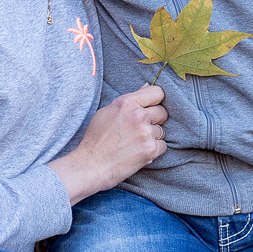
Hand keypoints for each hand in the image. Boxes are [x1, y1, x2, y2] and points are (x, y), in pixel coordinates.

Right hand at [50, 86, 167, 202]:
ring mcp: (145, 132)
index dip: (156, 100)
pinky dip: (154, 150)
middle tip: (141, 129)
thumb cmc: (95, 139)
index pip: (157, 92)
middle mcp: (138, 115)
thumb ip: (129, 100)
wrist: (90, 165)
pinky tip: (139, 152)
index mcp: (127, 102)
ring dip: (153, 137)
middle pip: (162, 112)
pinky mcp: (150, 149)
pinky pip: (162, 146)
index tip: (152, 107)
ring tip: (136, 143)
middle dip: (155, 120)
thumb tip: (146, 86)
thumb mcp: (106, 112)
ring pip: (162, 131)